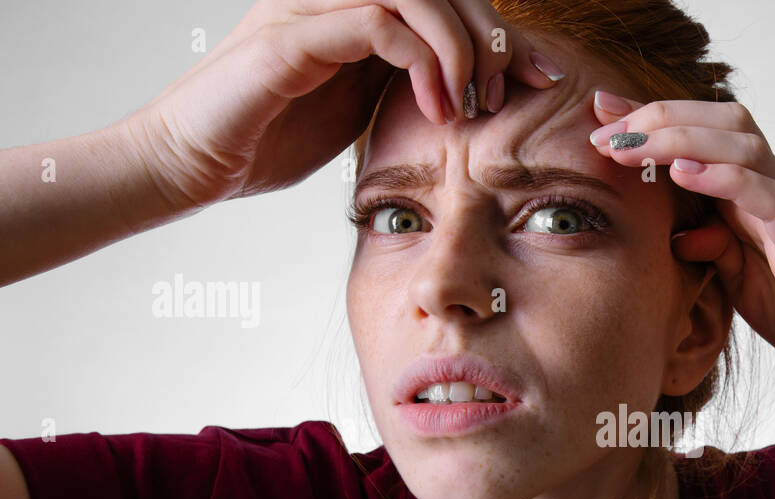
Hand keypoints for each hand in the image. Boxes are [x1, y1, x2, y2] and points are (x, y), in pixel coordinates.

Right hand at [128, 0, 564, 210]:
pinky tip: (438, 106)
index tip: (540, 76)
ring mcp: (312, 7)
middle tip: (513, 88)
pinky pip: (378, 22)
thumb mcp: (356, 108)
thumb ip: (402, 84)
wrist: (191, 163)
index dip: (498, 30)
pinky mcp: (292, 37)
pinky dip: (422, 61)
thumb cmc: (268, 138)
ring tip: (474, 101)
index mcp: (356, 7)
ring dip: (460, 45)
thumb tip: (467, 93)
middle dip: (492, 34)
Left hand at [589, 92, 774, 410]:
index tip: (603, 115)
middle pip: (725, 122)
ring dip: (683, 137)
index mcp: (754, 200)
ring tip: (633, 144)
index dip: (656, 118)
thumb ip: (713, 252)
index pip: (707, 136)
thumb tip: (677, 235)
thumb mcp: (740, 283)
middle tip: (606, 128)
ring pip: (745, 146)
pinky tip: (685, 174)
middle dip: (661, 115)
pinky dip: (727, 178)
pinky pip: (770, 198)